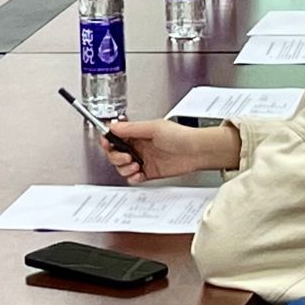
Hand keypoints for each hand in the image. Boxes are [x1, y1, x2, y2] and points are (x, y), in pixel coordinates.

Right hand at [102, 119, 240, 183]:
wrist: (196, 151)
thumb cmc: (181, 136)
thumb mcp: (153, 128)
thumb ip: (132, 128)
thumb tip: (113, 126)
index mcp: (138, 133)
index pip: (115, 136)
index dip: (108, 141)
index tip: (107, 143)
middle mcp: (139, 146)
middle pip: (115, 154)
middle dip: (116, 157)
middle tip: (127, 156)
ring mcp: (143, 159)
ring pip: (122, 167)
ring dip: (125, 168)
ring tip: (136, 165)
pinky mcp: (149, 172)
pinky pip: (133, 178)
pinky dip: (133, 177)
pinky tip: (139, 173)